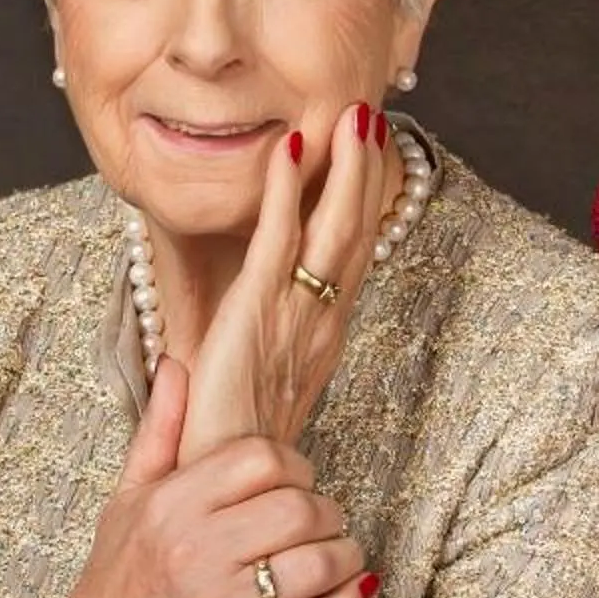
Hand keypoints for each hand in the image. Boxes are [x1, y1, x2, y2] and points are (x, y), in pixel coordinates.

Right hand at [0, 357, 377, 597]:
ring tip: (338, 560)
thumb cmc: (114, 580)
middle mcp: (193, 549)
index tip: (295, 486)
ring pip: (317, 563)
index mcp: (170, 503)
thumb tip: (178, 364)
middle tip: (322, 525)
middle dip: (326, 514)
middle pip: (299, 507)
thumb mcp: (126, 500)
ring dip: (344, 558)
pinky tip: (352, 595)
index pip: (263, 458)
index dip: (296, 468)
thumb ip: (160, 432)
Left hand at [178, 100, 396, 462]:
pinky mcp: (257, 312)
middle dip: (366, 171)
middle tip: (372, 116)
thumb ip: (269, 351)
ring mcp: (293, 314)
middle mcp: (320, 321)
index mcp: (322, 335)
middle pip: (356, 233)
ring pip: (332, 228)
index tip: (374, 156)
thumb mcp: (263, 388)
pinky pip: (277, 238)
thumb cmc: (237, 443)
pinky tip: (289, 147)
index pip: (353, 256)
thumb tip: (262, 323)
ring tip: (352, 115)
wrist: (225, 481)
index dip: (367, 203)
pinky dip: (286, 190)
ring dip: (343, 167)